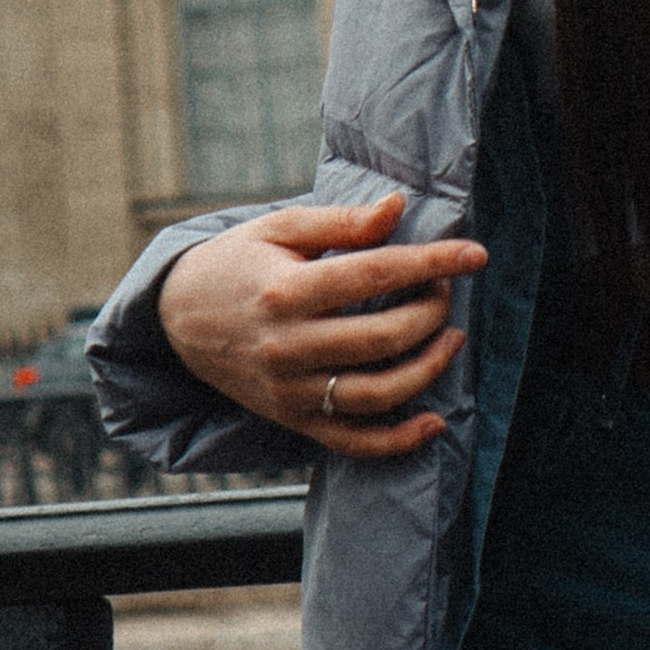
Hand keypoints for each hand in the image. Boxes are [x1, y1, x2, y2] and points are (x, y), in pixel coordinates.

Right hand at [158, 192, 485, 460]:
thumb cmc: (237, 263)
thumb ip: (342, 222)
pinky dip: (399, 441)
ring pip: (375, 394)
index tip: (475, 254)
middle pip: (382, 337)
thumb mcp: (280, 228)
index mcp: (285, 291)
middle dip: (431, 311)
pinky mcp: (293, 419)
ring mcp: (289, 390)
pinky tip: (434, 422)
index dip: (432, 262)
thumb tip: (398, 207)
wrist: (174, 319)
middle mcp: (287, 346)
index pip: (374, 274)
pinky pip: (352, 442)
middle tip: (444, 290)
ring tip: (451, 339)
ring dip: (428, 369)